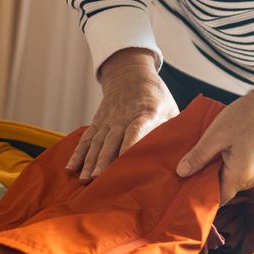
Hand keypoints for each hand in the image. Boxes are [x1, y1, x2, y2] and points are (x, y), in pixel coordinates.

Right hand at [67, 48, 178, 182]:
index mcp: (145, 112)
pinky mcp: (97, 123)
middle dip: (103, 160)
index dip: (130, 143)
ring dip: (89, 161)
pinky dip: (78, 154)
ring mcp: (108, 120)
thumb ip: (173, 130)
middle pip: (111, 140)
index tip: (125, 158)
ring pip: (96, 142)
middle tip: (98, 179)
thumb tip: (183, 155)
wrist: (130, 74)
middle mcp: (123, 117)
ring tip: (85, 179)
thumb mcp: (170, 108)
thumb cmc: (156, 96)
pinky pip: (86, 140)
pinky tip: (71, 168)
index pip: (137, 128)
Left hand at [175, 90, 253, 203]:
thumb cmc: (246, 117)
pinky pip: (244, 172)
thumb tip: (181, 172)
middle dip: (211, 179)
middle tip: (198, 164)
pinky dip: (234, 166)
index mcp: (239, 175)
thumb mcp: (216, 135)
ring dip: (223, 171)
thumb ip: (198, 156)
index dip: (202, 193)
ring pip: (235, 181)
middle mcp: (252, 179)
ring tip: (213, 155)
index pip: (217, 198)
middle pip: (225, 189)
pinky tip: (227, 152)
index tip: (189, 184)